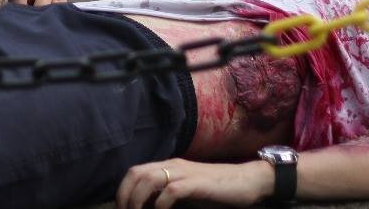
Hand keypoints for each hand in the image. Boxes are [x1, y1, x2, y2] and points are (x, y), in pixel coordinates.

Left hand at [116, 159, 270, 208]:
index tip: (122, 208)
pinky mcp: (197, 183)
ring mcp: (185, 173)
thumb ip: (168, 193)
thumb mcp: (187, 190)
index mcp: (169, 166)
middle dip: (125, 195)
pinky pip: (171, 190)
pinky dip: (161, 204)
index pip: (135, 171)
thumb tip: (149, 205)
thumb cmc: (217, 190)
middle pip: (137, 173)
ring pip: (149, 179)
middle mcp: (173, 165)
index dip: (123, 189)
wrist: (246, 181)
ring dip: (138, 200)